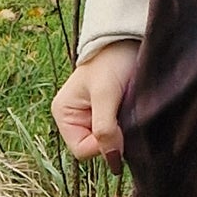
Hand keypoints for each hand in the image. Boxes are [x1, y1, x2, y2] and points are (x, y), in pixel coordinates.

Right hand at [51, 38, 140, 173]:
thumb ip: (105, 128)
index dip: (102, 145)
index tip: (119, 126)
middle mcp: (75, 118)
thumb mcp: (106, 94)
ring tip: (130, 108)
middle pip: (96, 147)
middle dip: (113, 137)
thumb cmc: (113, 60)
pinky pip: (117, 129)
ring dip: (122, 130)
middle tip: (127, 114)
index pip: (82, 150)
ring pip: (109, 139)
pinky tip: (133, 109)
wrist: (129, 36)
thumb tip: (112, 161)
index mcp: (64, 114)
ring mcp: (92, 115)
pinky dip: (127, 124)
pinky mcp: (109, 110)